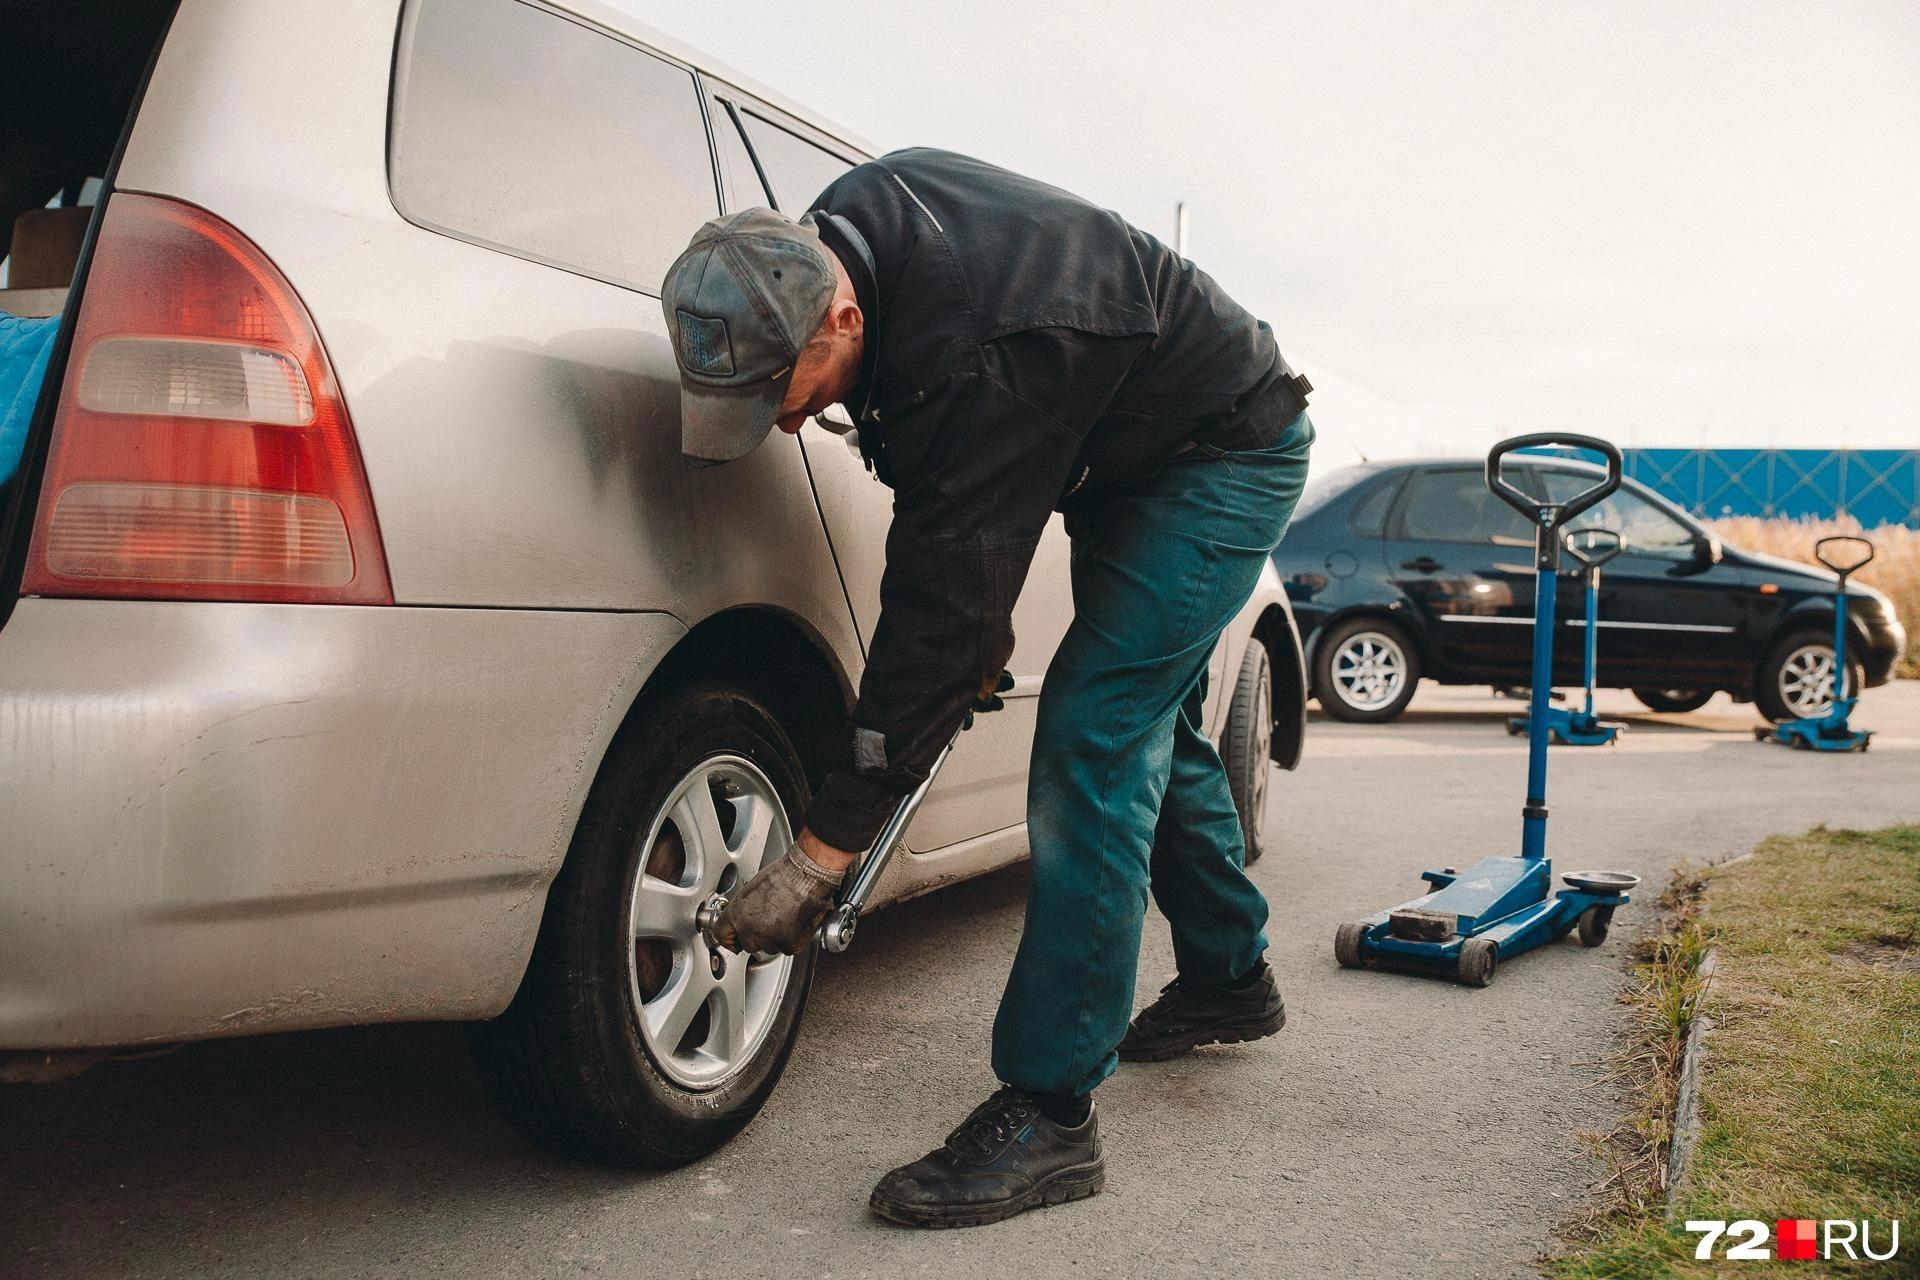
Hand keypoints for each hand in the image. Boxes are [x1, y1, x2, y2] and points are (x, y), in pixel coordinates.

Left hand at [711, 842, 845, 954]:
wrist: (806, 876)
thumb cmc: (784, 875)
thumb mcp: (752, 889)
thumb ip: (744, 908)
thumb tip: (746, 916)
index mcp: (737, 913)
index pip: (721, 935)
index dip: (729, 938)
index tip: (734, 940)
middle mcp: (749, 930)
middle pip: (748, 944)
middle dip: (758, 937)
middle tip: (771, 921)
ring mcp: (769, 939)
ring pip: (769, 948)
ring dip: (776, 938)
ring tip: (786, 917)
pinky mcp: (788, 945)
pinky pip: (788, 948)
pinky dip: (794, 939)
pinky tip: (796, 922)